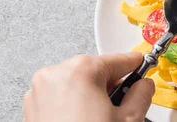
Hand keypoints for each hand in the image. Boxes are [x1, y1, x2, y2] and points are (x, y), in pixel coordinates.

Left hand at [23, 52, 154, 121]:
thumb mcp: (129, 120)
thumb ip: (142, 94)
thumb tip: (144, 86)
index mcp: (80, 71)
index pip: (118, 60)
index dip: (136, 65)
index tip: (143, 67)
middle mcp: (55, 75)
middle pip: (95, 70)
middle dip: (111, 85)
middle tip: (122, 105)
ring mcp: (39, 92)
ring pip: (75, 83)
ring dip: (92, 95)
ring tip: (102, 118)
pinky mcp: (32, 109)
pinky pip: (60, 97)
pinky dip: (74, 104)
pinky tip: (85, 121)